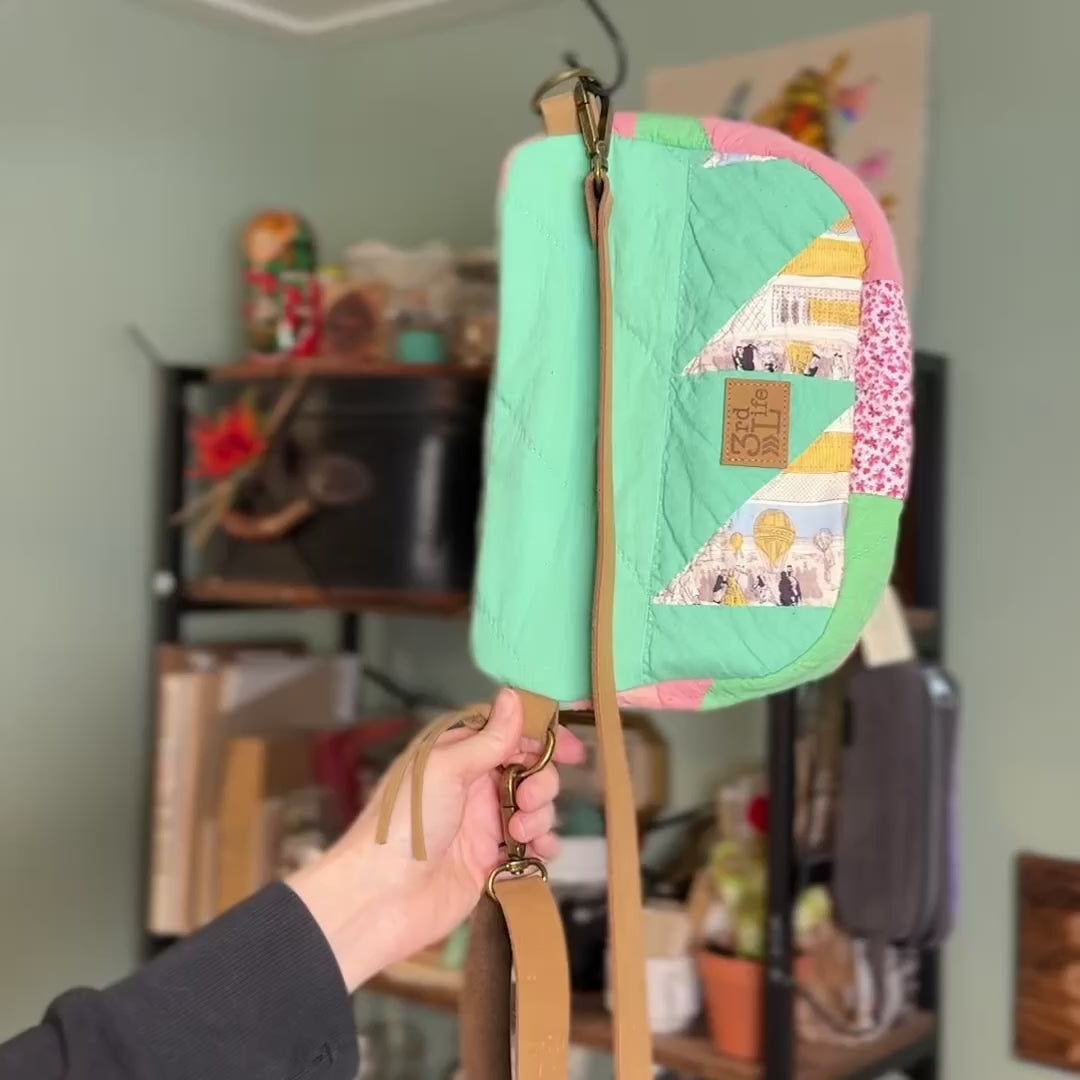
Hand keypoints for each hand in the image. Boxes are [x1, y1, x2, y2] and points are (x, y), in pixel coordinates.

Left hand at [288, 690, 584, 990]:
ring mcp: (481, 825)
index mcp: (456, 756)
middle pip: (528, 771)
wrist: (379, 898)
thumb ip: (488, 738)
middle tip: (531, 798)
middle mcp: (471, 786)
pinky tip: (540, 851)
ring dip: (541, 815)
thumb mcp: (445, 769)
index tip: (571, 749)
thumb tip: (513, 696)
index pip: (508, 734)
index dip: (541, 738)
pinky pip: (531, 847)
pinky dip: (543, 846)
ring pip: (533, 808)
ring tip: (520, 832)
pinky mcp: (489, 862)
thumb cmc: (400, 826)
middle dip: (542, 781)